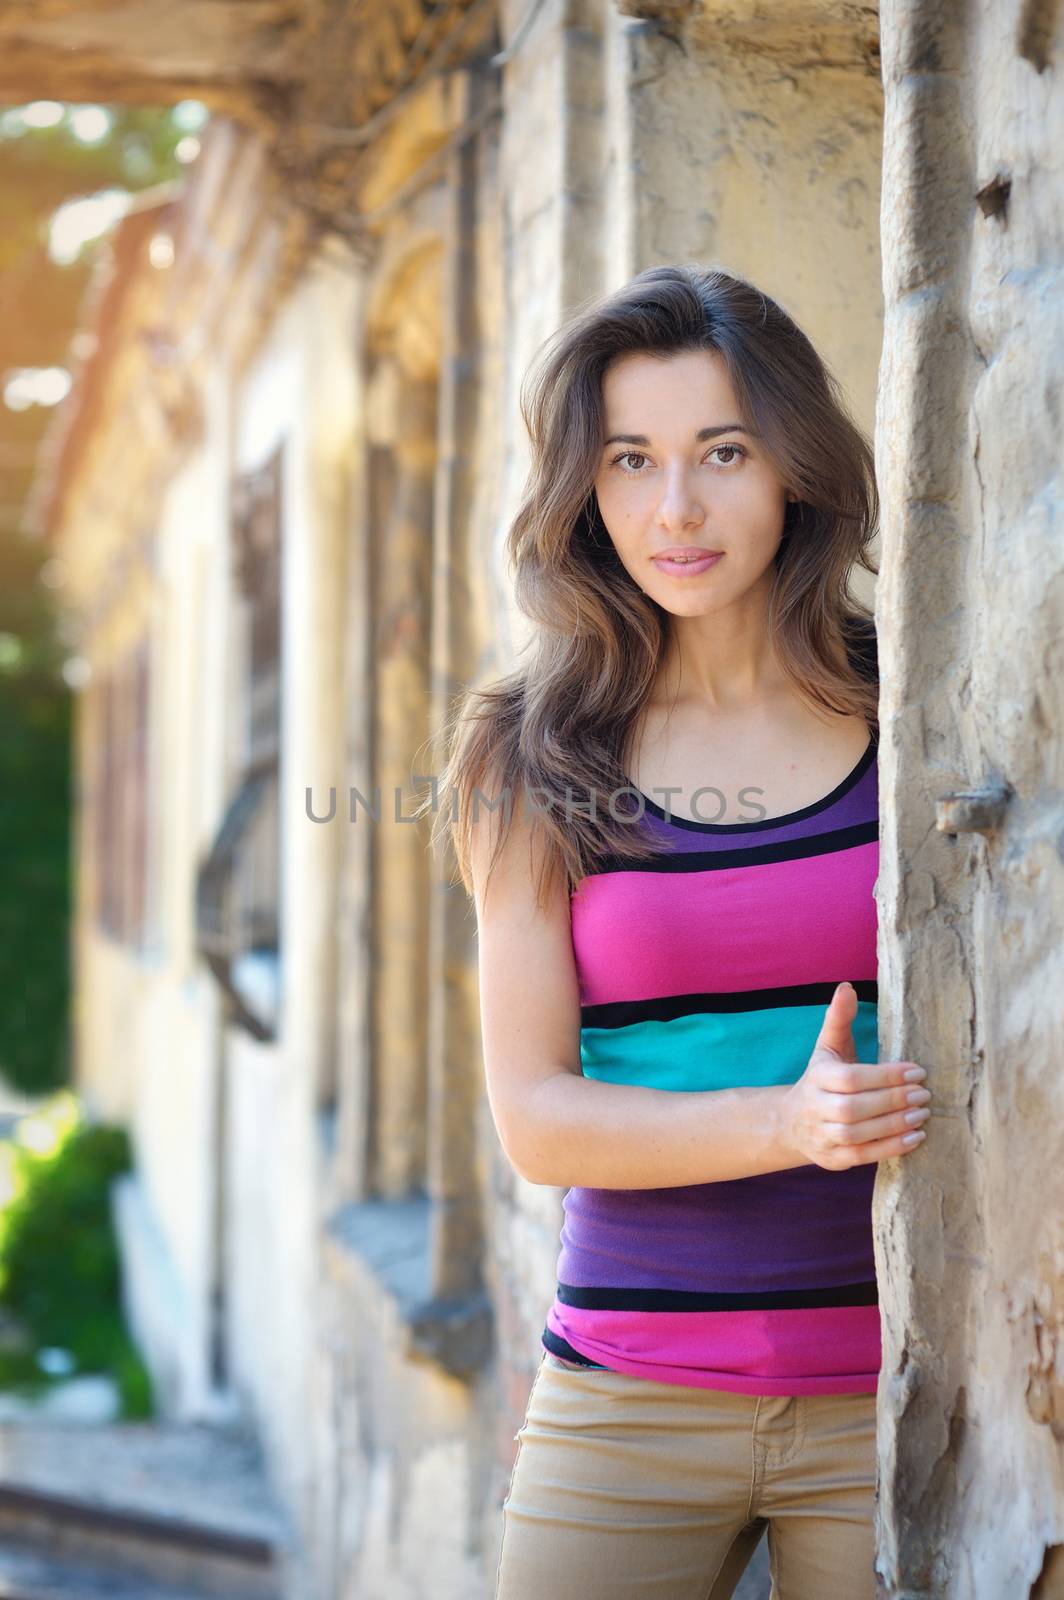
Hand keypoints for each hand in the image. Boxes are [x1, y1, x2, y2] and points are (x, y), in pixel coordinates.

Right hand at [779, 982, 931, 1170]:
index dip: (886, 1076)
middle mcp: (815, 1108)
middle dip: (893, 1101)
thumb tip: (846, 987)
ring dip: (894, 1125)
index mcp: (817, 1077)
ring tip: (922, 1114)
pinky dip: (890, 1148)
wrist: (791, 1123)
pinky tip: (914, 1137)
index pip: (851, 1078)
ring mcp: (822, 1136)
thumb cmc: (821, 1079)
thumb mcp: (827, 1048)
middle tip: (924, 1094)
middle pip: (854, 1108)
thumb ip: (839, 1019)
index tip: (917, 1071)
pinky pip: (862, 1156)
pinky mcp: (832, 1159)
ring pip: (859, 1133)